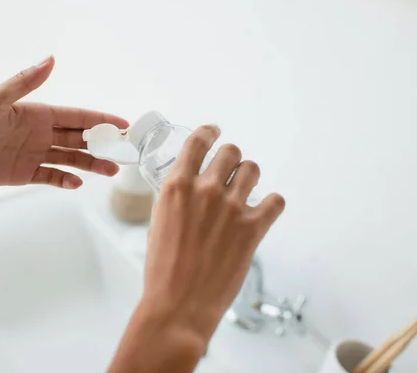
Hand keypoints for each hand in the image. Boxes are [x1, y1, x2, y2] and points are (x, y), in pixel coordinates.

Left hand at [0, 56, 127, 188]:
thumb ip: (24, 82)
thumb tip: (51, 59)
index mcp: (37, 114)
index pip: (77, 116)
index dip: (101, 120)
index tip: (123, 125)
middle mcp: (40, 133)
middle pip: (79, 139)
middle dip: (103, 144)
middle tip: (125, 152)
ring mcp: (34, 154)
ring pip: (71, 159)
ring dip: (91, 164)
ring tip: (111, 171)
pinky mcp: (24, 173)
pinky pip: (51, 177)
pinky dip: (65, 180)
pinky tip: (78, 184)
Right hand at [143, 125, 284, 342]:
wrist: (178, 304)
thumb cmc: (163, 270)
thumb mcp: (159, 223)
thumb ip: (176, 199)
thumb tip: (189, 190)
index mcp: (176, 187)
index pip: (198, 143)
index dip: (209, 132)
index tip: (214, 131)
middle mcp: (205, 191)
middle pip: (230, 152)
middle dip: (230, 159)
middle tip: (229, 171)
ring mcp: (230, 209)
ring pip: (253, 169)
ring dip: (249, 177)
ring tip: (244, 190)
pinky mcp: (252, 229)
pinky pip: (276, 201)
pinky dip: (271, 204)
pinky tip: (262, 211)